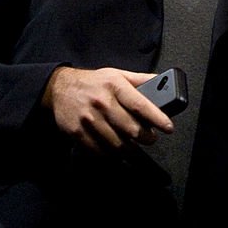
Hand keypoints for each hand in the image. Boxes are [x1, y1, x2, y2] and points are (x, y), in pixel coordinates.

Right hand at [41, 67, 173, 152]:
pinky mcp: (77, 132)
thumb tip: (162, 81)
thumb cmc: (93, 82)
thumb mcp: (117, 74)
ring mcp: (89, 119)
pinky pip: (99, 151)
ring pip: (117, 144)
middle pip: (131, 129)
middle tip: (150, 138)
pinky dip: (111, 153)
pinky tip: (116, 149)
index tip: (168, 128)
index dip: (157, 119)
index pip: (141, 105)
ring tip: (134, 145)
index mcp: (115, 86)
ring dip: (130, 149)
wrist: (59, 88)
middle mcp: (102, 102)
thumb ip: (140, 79)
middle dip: (146, 137)